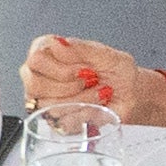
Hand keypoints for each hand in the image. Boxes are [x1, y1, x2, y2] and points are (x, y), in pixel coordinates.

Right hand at [21, 36, 165, 124]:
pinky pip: (62, 122)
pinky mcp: (57, 121)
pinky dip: (85, 113)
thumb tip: (59, 43)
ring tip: (99, 91)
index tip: (84, 68)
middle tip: (90, 80)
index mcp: (49, 52)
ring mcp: (46, 100)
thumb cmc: (118, 71)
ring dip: (82, 99)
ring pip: (48, 105)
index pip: (36, 58)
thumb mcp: (107, 54)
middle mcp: (42, 75)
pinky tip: (96, 106)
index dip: (60, 67)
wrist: (131, 94)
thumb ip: (82, 48)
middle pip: (35, 83)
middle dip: (68, 85)